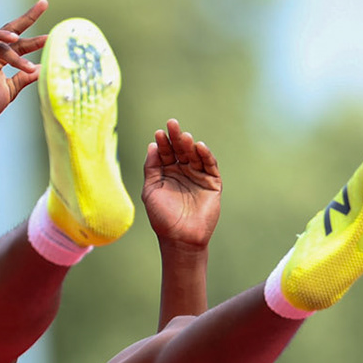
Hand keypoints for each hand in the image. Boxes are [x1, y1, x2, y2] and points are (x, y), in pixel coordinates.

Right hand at [0, 0, 47, 127]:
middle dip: (28, 17)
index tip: (52, 36)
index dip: (35, 40)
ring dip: (20, 42)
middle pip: (11, 30)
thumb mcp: (10, 91)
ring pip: (3, 41)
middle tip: (43, 3)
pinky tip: (13, 38)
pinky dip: (0, 36)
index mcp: (0, 61)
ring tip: (39, 43)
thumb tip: (42, 69)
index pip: (20, 45)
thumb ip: (23, 79)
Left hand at [142, 119, 220, 250]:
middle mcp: (182, 171)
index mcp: (166, 173)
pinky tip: (199, 147)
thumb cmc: (162, 217)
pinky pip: (209, 166)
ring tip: (184, 137)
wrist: (180, 238)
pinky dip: (206, 155)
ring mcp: (197, 176)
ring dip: (190, 144)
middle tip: (172, 124)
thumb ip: (151, 168)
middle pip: (180, 150)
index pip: (165, 152)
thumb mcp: (151, 190)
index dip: (162, 143)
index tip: (159, 133)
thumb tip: (152, 146)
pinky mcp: (212, 183)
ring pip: (195, 155)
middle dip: (176, 137)